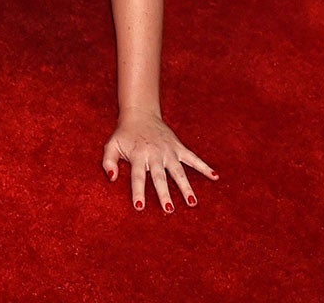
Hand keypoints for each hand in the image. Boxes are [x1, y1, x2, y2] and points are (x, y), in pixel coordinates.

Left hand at [101, 113, 215, 211]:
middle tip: (169, 210)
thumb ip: (108, 162)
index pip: (137, 177)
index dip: (138, 192)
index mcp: (138, 155)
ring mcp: (169, 151)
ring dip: (185, 187)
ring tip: (191, 203)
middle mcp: (154, 154)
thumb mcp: (111, 145)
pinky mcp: (178, 147)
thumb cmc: (125, 135)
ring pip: (178, 171)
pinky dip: (204, 167)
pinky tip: (215, 177)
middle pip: (160, 177)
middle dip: (164, 193)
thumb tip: (112, 179)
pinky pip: (193, 158)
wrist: (140, 114)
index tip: (140, 207)